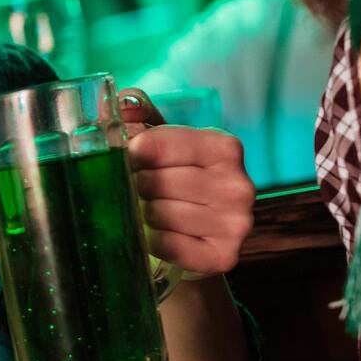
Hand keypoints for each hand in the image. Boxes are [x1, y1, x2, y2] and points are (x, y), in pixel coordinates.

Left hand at [121, 89, 254, 277]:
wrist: (197, 237)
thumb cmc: (174, 180)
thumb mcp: (162, 141)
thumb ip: (139, 113)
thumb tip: (122, 105)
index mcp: (225, 147)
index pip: (156, 144)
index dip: (132, 154)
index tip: (128, 160)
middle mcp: (239, 184)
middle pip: (156, 181)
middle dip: (136, 186)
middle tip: (137, 190)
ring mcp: (237, 223)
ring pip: (160, 214)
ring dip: (144, 214)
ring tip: (149, 211)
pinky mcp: (225, 255)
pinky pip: (169, 245)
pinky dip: (154, 241)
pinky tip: (157, 234)